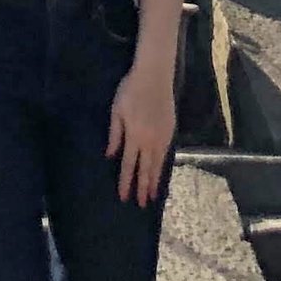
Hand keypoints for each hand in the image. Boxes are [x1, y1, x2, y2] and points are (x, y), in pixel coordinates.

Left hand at [107, 54, 174, 204]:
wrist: (154, 75)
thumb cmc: (130, 90)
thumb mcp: (116, 110)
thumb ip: (114, 135)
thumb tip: (110, 156)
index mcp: (134, 136)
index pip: (128, 165)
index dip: (126, 182)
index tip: (124, 197)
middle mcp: (149, 141)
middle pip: (145, 169)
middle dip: (143, 188)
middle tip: (142, 205)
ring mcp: (162, 137)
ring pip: (157, 164)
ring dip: (154, 181)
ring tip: (153, 196)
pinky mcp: (171, 131)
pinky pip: (166, 155)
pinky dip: (162, 167)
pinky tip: (160, 173)